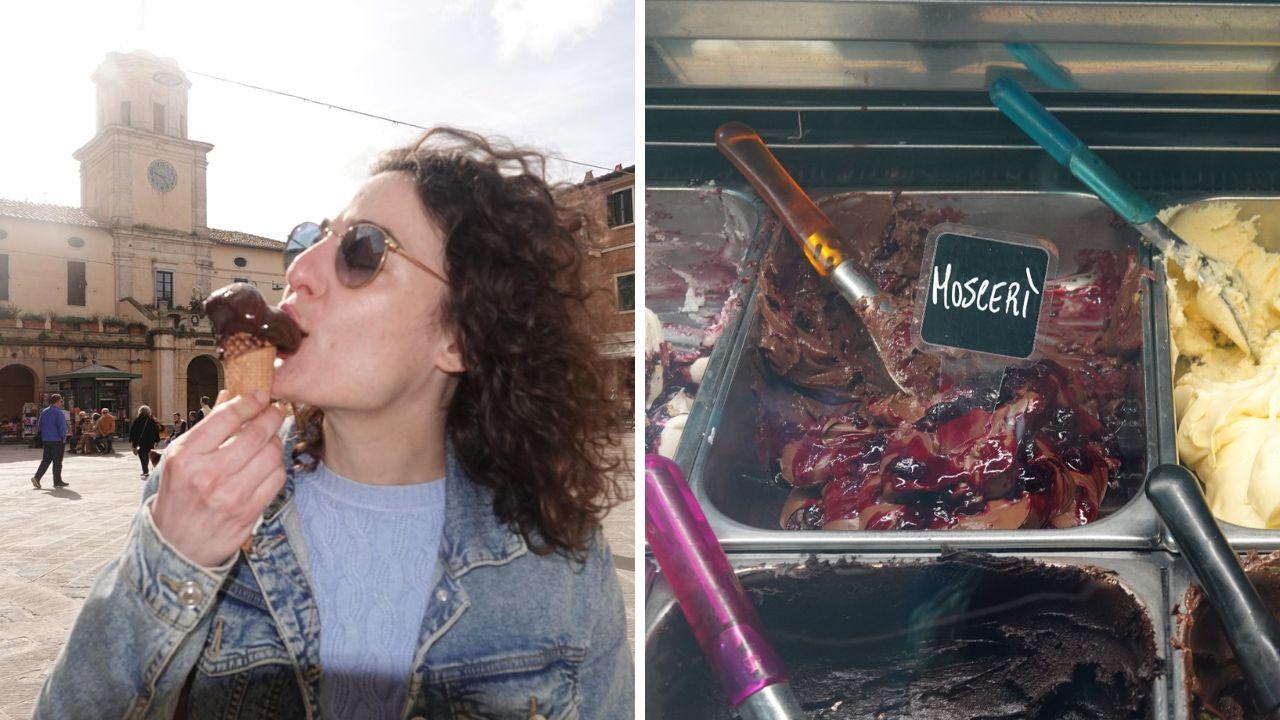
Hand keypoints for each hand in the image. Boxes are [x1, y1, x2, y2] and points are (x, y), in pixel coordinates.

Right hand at [150, 390, 286, 567]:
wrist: (175, 545)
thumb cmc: (179, 495)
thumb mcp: (180, 459)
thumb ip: (207, 427)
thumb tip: (231, 394)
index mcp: (186, 456)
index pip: (226, 417)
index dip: (250, 401)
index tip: (262, 395)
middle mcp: (208, 475)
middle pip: (256, 434)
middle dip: (272, 417)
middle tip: (275, 411)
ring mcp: (230, 496)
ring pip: (271, 455)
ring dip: (276, 442)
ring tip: (269, 440)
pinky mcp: (249, 512)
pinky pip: (276, 478)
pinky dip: (277, 466)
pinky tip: (268, 464)